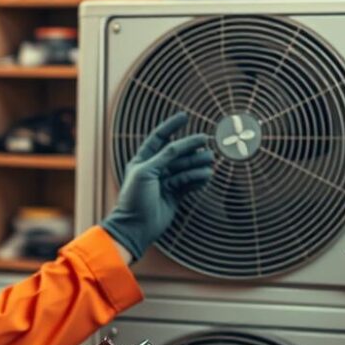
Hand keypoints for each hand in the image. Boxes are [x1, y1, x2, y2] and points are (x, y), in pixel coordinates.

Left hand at [102, 113, 213, 261]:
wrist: (135, 227)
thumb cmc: (134, 199)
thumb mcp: (146, 172)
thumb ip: (164, 157)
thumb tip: (179, 144)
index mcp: (143, 160)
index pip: (159, 138)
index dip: (171, 126)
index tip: (185, 116)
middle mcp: (154, 169)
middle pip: (176, 154)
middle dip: (191, 147)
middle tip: (206, 142)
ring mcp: (165, 183)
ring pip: (185, 169)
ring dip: (197, 164)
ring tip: (210, 161)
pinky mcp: (174, 196)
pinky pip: (188, 184)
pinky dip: (197, 180)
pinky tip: (206, 176)